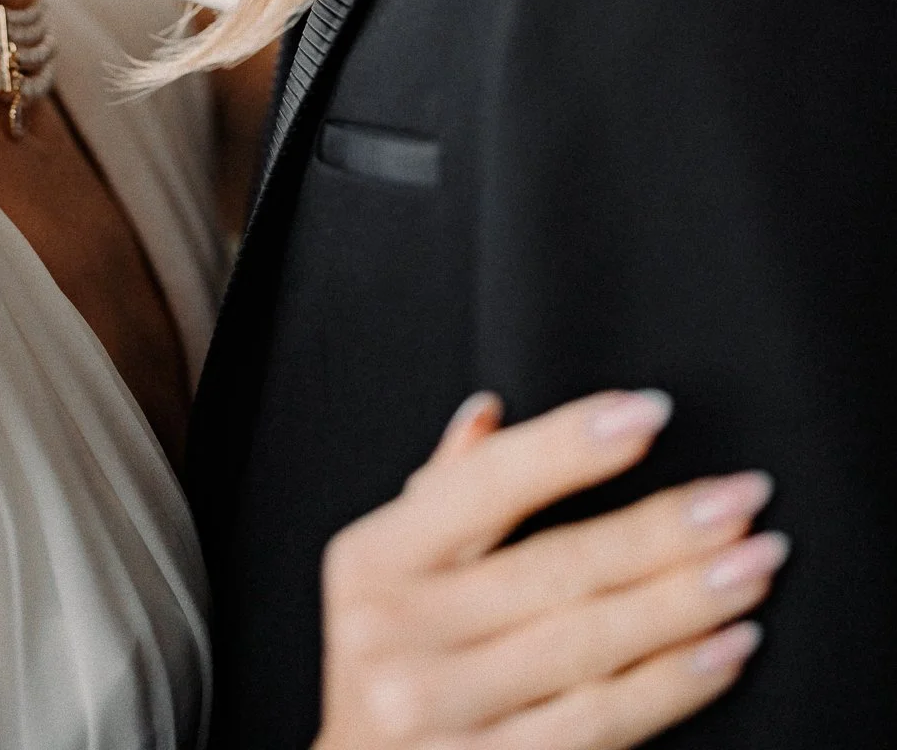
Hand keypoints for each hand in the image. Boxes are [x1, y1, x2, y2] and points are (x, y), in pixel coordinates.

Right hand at [316, 390, 786, 748]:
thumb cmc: (388, 653)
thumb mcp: (386, 564)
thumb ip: (444, 490)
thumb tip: (490, 415)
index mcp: (375, 559)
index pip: (486, 484)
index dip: (570, 444)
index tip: (649, 412)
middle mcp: (401, 633)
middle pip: (559, 567)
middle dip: (665, 528)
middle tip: (742, 497)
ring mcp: (446, 710)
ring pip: (595, 643)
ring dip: (690, 600)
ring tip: (755, 562)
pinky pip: (606, 721)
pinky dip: (677, 681)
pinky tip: (727, 646)